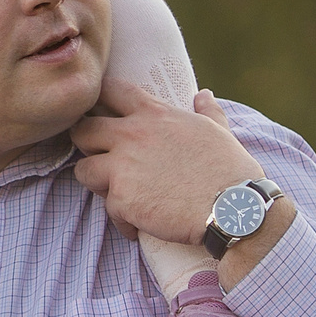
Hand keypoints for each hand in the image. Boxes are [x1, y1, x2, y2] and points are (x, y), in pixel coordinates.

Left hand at [69, 81, 260, 246]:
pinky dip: (122, 220)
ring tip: (119, 195)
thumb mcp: (217, 130)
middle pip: (82, 130)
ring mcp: (123, 168)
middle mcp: (132, 136)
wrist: (233, 208)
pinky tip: (138, 225)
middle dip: (87, 145)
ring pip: (83, 171)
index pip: (111, 91)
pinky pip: (108, 209)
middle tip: (102, 159)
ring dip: (98, 183)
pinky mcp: (122, 200)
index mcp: (154, 115)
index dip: (100, 102)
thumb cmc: (229, 168)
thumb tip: (204, 94)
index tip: (102, 115)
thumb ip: (205, 110)